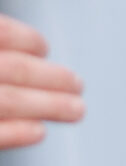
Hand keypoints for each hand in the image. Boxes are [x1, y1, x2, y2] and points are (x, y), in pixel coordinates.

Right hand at [0, 12, 82, 147]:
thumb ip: (0, 46)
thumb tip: (24, 49)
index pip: (3, 32)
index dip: (26, 39)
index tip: (43, 48)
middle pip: (15, 68)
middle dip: (51, 78)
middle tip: (77, 85)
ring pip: (9, 101)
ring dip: (48, 105)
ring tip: (76, 110)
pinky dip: (15, 133)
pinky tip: (38, 132)